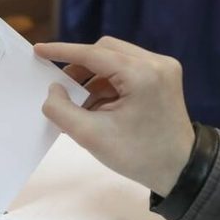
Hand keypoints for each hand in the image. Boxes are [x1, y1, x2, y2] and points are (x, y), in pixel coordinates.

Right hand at [34, 37, 194, 196]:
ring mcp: (164, 68)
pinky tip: (99, 104)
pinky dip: (109, 82)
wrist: (180, 170)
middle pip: (106, 50)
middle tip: (63, 88)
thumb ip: (61, 110)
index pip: (93, 54)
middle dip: (80, 66)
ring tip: (82, 103)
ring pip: (116, 58)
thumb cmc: (137, 155)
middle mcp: (156, 63)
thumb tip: (53, 89)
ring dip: (94, 76)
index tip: (39, 50)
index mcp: (141, 74)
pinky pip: (128, 68)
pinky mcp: (165, 76)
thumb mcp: (90, 135)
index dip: (62, 52)